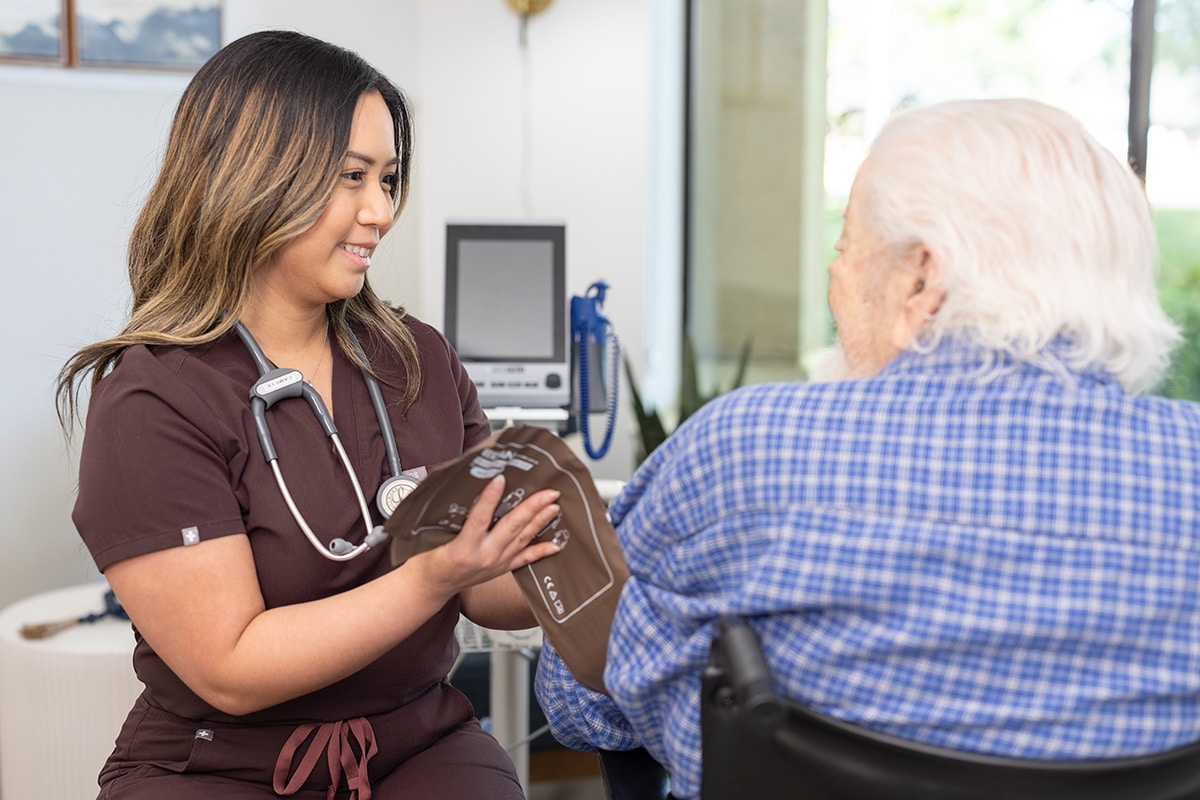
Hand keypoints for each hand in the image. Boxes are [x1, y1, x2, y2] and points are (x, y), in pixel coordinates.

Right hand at [409, 475, 561, 598]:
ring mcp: (495, 564)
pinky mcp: (500, 569)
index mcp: (463, 546)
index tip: (501, 478)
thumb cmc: (429, 557)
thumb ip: (451, 514)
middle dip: (532, 508)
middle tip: (548, 492)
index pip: (480, 517)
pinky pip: (524, 560)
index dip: (490, 497)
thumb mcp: (434, 533)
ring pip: (521, 539)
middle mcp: (483, 556)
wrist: (431, 585)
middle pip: (511, 527)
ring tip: (553, 507)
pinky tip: (555, 544)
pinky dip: (540, 551)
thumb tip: (466, 485)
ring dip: (539, 522)